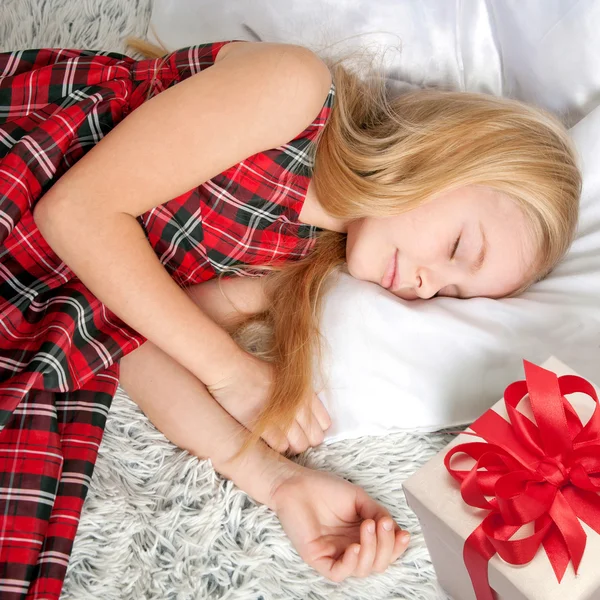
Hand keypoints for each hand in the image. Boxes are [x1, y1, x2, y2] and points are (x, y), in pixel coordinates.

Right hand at [207, 350, 331, 454]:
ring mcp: (283, 418)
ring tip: (281, 439)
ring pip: (299, 445)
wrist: (232, 372)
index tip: (305, 429)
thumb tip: (312, 418)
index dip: (315, 429)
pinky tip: (270, 438)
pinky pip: (281, 446)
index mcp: (306, 393)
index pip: (324, 424)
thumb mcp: (287, 378)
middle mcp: (298, 407)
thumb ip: (303, 397)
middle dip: (305, 440)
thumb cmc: (257, 373)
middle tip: (292, 437)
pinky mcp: (265, 427)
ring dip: (292, 446)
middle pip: (314, 439)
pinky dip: (277, 446)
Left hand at [270, 465, 410, 581]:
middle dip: (386, 546)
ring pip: (362, 570)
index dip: (396, 546)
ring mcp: (335, 554)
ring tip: (367, 527)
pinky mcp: (319, 559)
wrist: (296, 483)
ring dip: (371, 550)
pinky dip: (352, 563)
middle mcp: (350, 547)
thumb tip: (394, 528)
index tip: (404, 534)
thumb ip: (377, 512)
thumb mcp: (358, 498)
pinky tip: (355, 547)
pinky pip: (339, 573)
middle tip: (382, 524)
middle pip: (378, 563)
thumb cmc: (324, 488)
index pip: (385, 551)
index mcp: (361, 535)